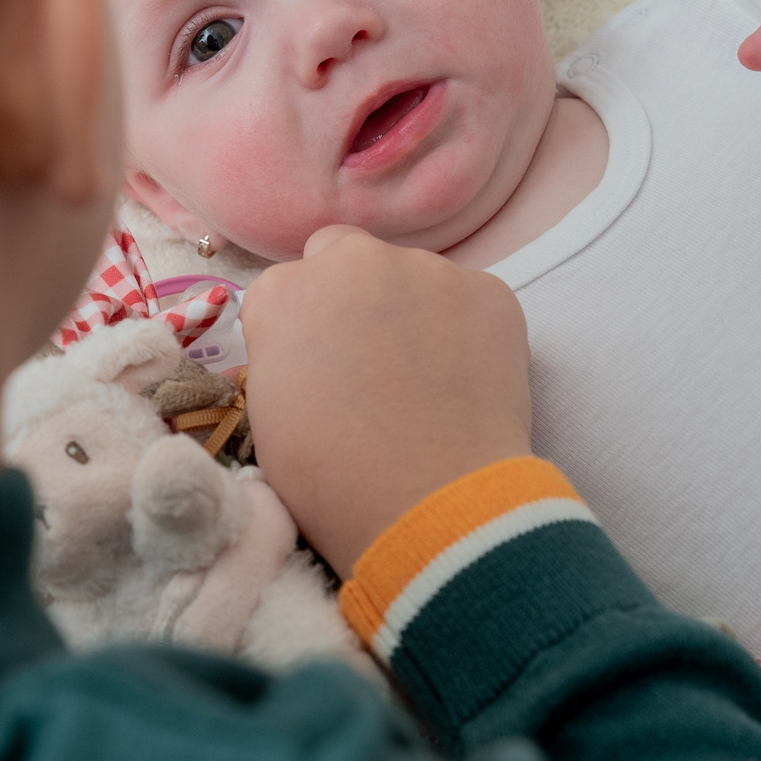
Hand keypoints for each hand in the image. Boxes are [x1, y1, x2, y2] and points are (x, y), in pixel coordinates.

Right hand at [241, 226, 531, 573]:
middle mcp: (352, 259)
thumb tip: (311, 349)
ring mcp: (427, 268)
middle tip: (372, 359)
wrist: (431, 503)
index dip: (302, 332)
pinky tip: (466, 384)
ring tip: (428, 382)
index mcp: (283, 291)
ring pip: (412, 277)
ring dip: (412, 311)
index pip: (286, 291)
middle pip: (345, 257)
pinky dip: (467, 331)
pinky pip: (470, 301)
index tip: (318, 371)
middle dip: (351, 294)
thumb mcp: (270, 416)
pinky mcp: (490, 290)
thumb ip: (284, 355)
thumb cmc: (331, 480)